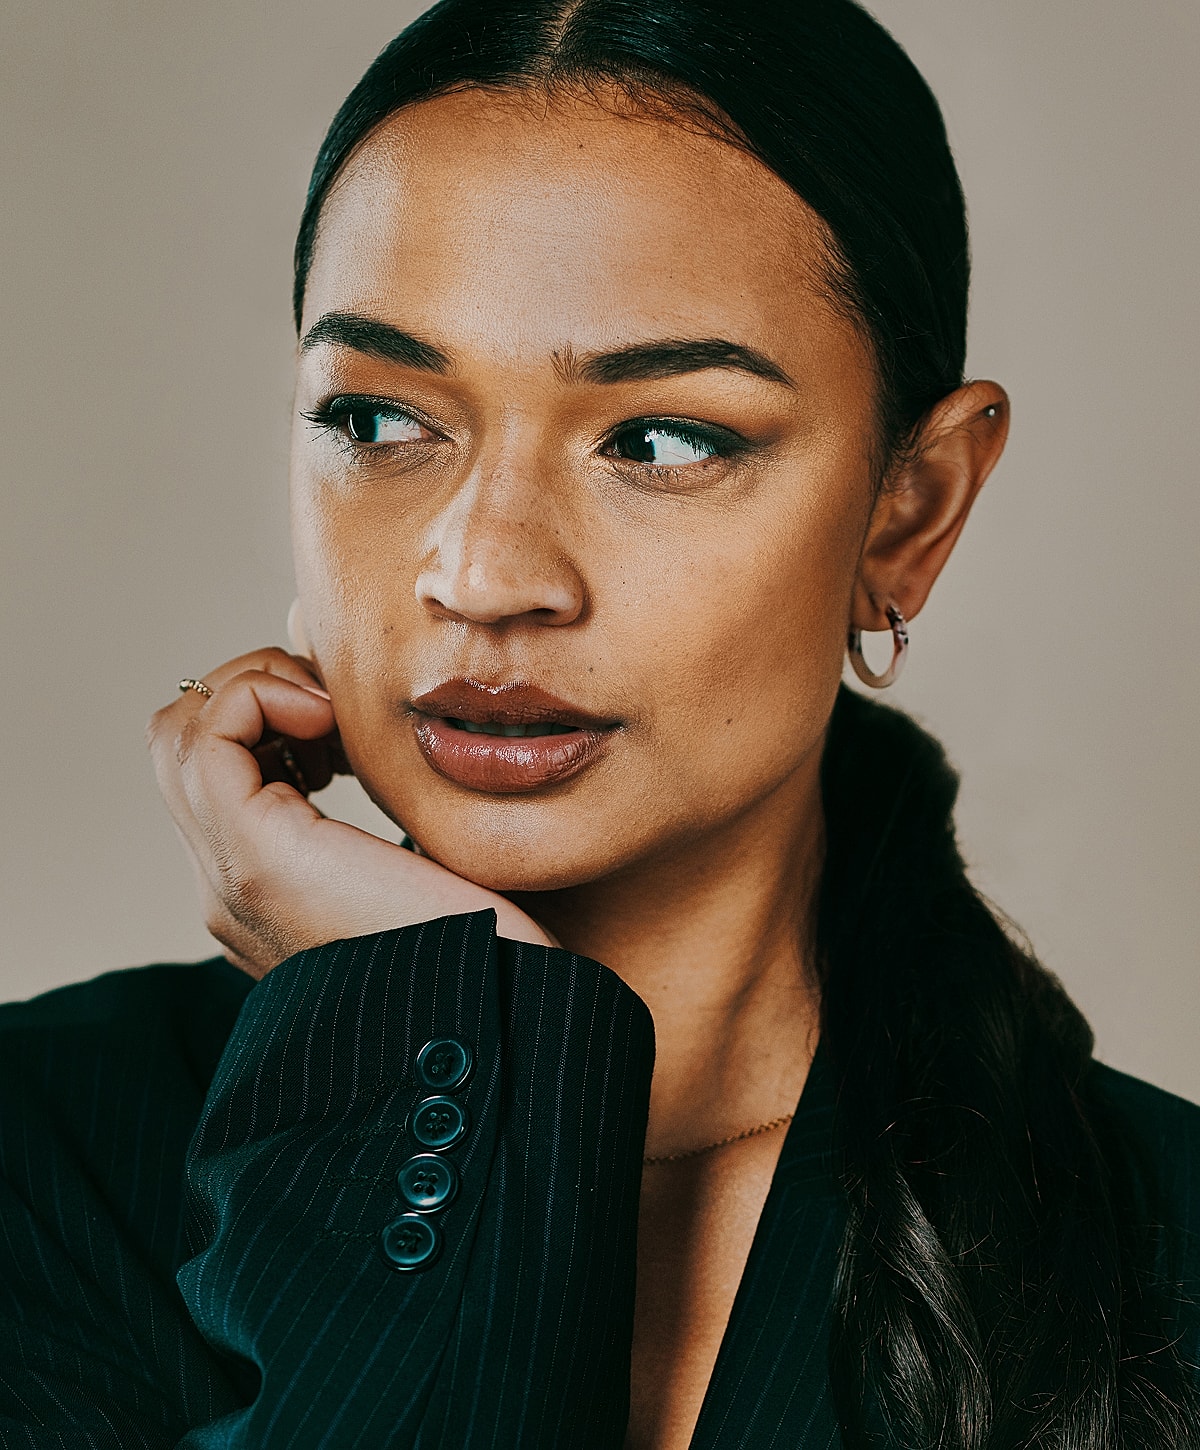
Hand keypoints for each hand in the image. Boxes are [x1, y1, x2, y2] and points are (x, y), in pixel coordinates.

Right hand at [147, 647, 556, 977]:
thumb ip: (389, 836)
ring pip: (177, 736)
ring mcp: (233, 879)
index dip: (268, 720)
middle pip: (181, 750)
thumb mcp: (430, 878)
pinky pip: (204, 740)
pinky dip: (258, 696)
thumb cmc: (489, 953)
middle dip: (251, 693)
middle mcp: (232, 890)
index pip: (212, 778)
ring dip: (252, 686)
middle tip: (331, 704)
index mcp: (267, 896)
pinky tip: (330, 717)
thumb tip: (384, 766)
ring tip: (330, 708)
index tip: (344, 723)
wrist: (502, 1024)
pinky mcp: (257, 860)